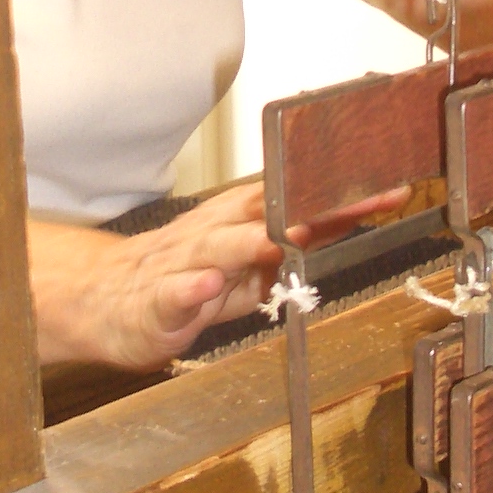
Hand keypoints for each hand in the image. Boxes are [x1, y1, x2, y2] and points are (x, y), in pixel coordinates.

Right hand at [30, 181, 410, 370]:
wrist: (104, 298)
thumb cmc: (182, 280)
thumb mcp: (247, 266)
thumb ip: (294, 247)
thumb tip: (347, 224)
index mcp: (239, 223)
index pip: (297, 207)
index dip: (343, 201)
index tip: (389, 192)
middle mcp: (214, 234)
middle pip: (264, 216)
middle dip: (307, 211)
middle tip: (353, 204)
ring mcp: (182, 265)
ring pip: (215, 249)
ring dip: (246, 243)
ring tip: (279, 240)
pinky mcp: (155, 301)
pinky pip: (171, 293)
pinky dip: (188, 289)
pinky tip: (205, 287)